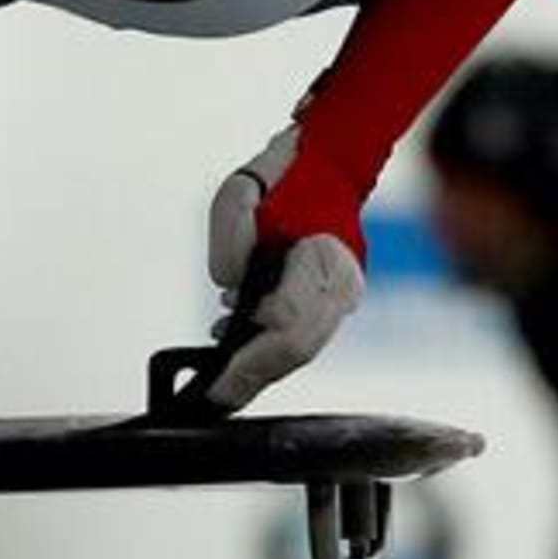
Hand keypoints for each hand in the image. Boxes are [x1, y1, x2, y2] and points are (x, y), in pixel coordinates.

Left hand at [204, 124, 364, 411]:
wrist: (326, 163)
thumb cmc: (284, 176)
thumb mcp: (238, 196)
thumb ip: (230, 243)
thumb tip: (229, 288)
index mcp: (325, 260)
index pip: (288, 328)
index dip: (250, 361)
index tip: (217, 382)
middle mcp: (342, 287)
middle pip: (296, 351)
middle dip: (252, 376)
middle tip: (214, 395)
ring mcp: (343, 298)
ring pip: (300, 350)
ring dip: (260, 364)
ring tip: (220, 369)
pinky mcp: (334, 302)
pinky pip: (303, 337)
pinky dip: (271, 347)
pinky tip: (240, 343)